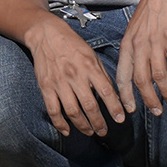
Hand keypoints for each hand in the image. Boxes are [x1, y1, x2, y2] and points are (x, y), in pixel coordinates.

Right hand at [28, 16, 125, 137]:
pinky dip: (60, 123)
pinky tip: (67, 131)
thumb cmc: (72, 44)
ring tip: (90, 132)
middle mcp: (75, 76)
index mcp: (89, 67)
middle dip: (99, 123)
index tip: (120, 119)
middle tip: (104, 131)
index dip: (114, 108)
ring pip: (72, 111)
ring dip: (83, 126)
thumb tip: (113, 95)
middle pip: (90, 106)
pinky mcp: (46, 86)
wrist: (46, 34)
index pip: (106, 92)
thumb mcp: (92, 55)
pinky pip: (53, 110)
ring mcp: (59, 82)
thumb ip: (102, 75)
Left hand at [117, 0, 166, 115]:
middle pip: (140, 80)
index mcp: (127, 44)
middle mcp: (139, 45)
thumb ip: (135, 50)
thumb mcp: (135, 30)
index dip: (125, 95)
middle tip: (157, 112)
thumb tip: (138, 72)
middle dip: (148, 100)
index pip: (122, 75)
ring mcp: (155, 42)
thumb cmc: (151, 11)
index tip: (129, 111)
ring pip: (159, 76)